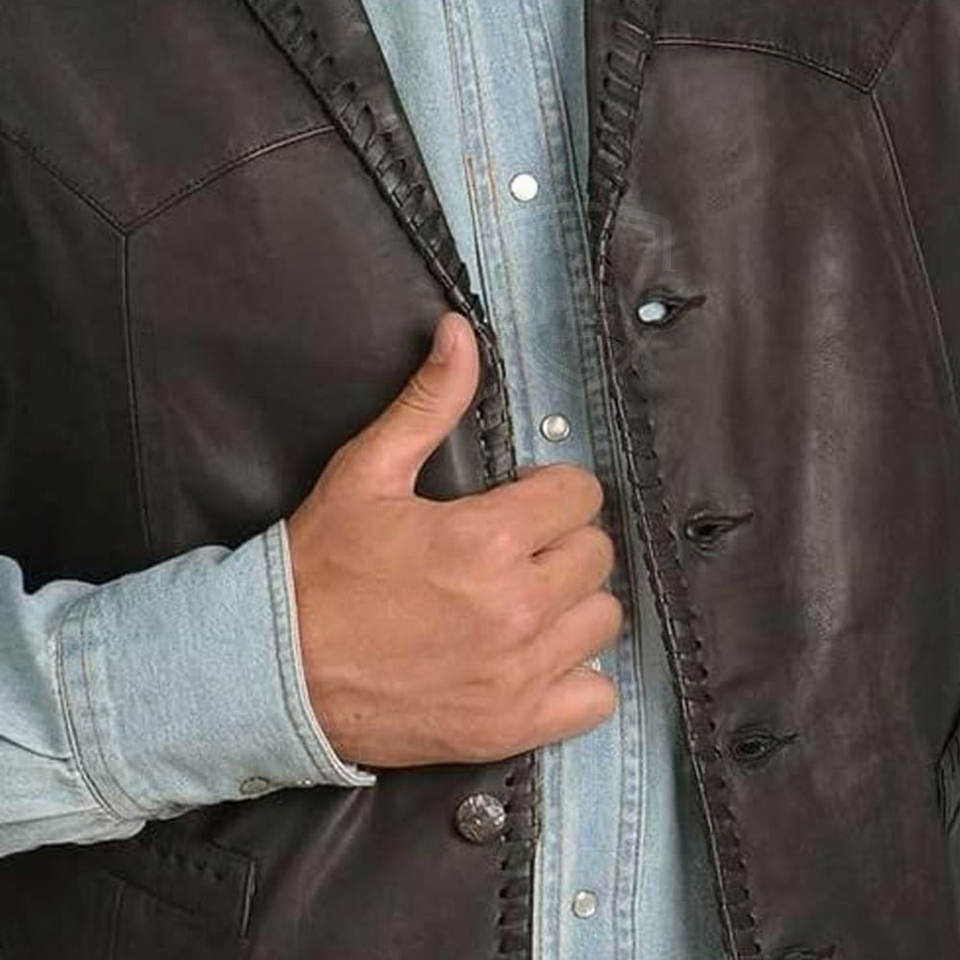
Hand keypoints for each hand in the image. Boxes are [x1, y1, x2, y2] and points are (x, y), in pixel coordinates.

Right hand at [287, 312, 619, 767]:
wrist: (275, 671)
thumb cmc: (321, 568)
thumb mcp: (367, 473)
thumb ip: (427, 402)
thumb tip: (460, 332)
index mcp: (486, 540)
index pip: (579, 494)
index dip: (549, 491)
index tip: (517, 503)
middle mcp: (515, 609)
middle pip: (595, 554)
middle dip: (561, 540)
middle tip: (515, 550)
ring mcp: (518, 674)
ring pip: (602, 619)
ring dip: (571, 603)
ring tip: (525, 600)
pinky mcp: (513, 726)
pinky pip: (596, 697)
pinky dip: (577, 676)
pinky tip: (535, 658)